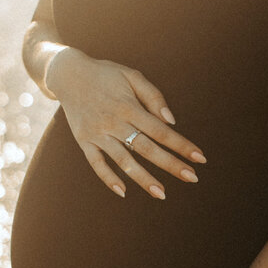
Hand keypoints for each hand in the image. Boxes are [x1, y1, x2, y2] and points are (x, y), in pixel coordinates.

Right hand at [47, 48, 206, 198]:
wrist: (68, 73)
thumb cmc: (106, 74)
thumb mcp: (131, 75)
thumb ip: (153, 96)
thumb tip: (172, 121)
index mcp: (129, 106)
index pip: (160, 130)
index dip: (181, 144)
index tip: (200, 158)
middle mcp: (114, 122)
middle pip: (146, 148)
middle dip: (171, 164)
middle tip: (192, 178)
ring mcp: (97, 134)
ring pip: (123, 161)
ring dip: (143, 178)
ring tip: (162, 194)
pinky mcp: (84, 141)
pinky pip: (96, 164)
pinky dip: (108, 178)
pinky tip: (123, 192)